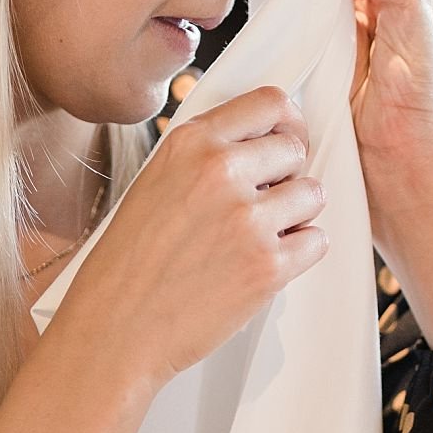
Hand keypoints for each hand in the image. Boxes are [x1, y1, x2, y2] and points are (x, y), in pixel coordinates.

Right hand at [55, 85, 326, 393]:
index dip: (287, 121)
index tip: (287, 137)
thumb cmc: (127, 265)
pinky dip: (299, 252)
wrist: (115, 331)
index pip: (268, 102)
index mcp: (190, 144)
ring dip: (296, 214)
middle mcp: (221, 171)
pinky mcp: (269, 265)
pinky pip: (316, 241)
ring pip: (313, 193)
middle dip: (287, 174)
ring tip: (260, 236)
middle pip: (295, 148)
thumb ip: (204, 157)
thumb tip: (257, 144)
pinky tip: (263, 263)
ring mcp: (248, 219)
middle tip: (265, 201)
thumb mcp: (154, 184)